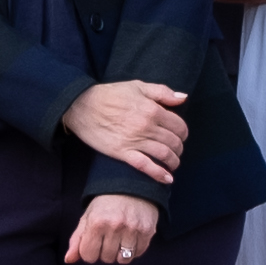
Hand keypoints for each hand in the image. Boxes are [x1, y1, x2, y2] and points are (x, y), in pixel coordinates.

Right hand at [60, 78, 187, 185]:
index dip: (183, 133)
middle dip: (179, 148)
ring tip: (173, 164)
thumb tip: (183, 97)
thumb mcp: (137, 86)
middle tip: (177, 150)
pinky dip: (159, 174)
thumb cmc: (110, 94)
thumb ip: (162, 92)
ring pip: (164, 155)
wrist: (82, 105)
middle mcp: (146, 126)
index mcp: (152, 109)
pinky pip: (145, 166)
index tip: (181, 136)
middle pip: (173, 142)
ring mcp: (134, 141)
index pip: (179, 126)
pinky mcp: (122, 153)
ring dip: (173, 162)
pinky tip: (167, 179)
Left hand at [64, 194, 160, 264]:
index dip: (90, 251)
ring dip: (120, 253)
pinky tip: (131, 237)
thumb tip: (69, 260)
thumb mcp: (88, 216)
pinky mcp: (147, 231)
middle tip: (108, 236)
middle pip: (106, 259)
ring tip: (120, 238)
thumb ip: (77, 239)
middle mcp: (115, 226)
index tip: (94, 241)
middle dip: (105, 251)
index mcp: (96, 222)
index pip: (88, 256)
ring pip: (123, 260)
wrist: (131, 183)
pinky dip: (134, 250)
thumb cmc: (105, 202)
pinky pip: (138, 253)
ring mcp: (133, 229)